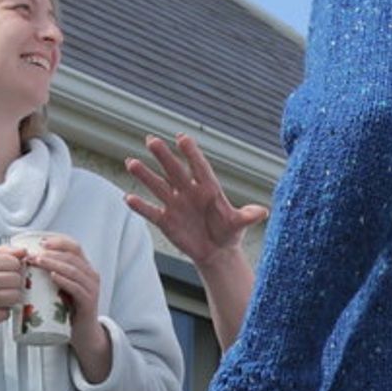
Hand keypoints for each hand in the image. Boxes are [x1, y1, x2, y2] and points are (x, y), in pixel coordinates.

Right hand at [0, 243, 35, 347]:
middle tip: (3, 286)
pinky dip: (2, 312)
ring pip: (16, 296)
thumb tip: (23, 250)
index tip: (7, 271)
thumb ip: (1, 253)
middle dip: (13, 284)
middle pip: (17, 279)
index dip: (14, 268)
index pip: (14, 261)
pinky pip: (7, 313)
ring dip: (11, 298)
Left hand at [33, 235, 119, 380]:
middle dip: (51, 253)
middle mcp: (91, 275)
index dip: (58, 242)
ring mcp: (91, 288)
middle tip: (32, 255)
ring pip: (74, 270)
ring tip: (39, 262)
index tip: (40, 242)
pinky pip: (77, 288)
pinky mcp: (89, 302)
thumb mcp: (60, 288)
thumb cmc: (68, 310)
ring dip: (54, 264)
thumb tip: (27, 262)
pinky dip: (65, 280)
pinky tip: (53, 277)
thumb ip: (51, 275)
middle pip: (72, 256)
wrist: (83, 334)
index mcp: (84, 269)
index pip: (74, 247)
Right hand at [122, 134, 265, 275]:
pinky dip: (140, 206)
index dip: (191, 153)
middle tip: (152, 140)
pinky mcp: (166, 221)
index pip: (198, 167)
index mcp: (208, 188)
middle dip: (164, 156)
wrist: (216, 252)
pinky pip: (151, 211)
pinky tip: (128, 197)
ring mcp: (176, 204)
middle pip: (175, 171)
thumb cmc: (229, 233)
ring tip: (131, 162)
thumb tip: (263, 212)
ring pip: (158, 186)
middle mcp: (189, 192)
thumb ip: (248, 216)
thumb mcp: (240, 225)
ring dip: (145, 175)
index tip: (182, 138)